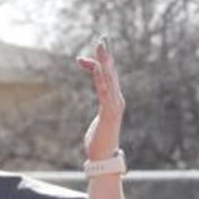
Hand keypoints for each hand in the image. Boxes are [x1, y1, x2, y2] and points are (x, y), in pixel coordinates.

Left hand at [76, 37, 124, 161]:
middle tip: (101, 39)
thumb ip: (99, 114)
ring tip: (100, 48)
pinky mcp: (109, 114)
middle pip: (111, 74)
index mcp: (114, 101)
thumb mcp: (98, 122)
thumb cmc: (99, 142)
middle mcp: (117, 101)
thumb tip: (99, 116)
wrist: (103, 159)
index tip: (81, 59)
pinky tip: (96, 68)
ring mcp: (114, 107)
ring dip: (104, 63)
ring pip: (110, 80)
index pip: (106, 78)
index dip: (95, 66)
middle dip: (106, 56)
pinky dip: (101, 80)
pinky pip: (105, 93)